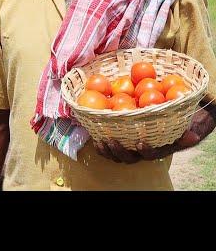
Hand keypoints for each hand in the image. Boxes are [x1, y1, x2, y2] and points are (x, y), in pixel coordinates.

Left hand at [93, 106, 215, 163]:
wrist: (157, 128)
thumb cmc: (168, 128)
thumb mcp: (178, 130)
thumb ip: (184, 134)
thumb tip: (192, 136)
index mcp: (153, 151)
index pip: (149, 155)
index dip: (144, 151)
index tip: (140, 142)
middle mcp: (138, 153)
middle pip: (127, 158)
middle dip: (118, 151)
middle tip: (111, 140)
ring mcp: (125, 150)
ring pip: (114, 156)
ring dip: (106, 150)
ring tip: (100, 140)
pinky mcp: (115, 144)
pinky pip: (106, 149)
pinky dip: (99, 145)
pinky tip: (94, 135)